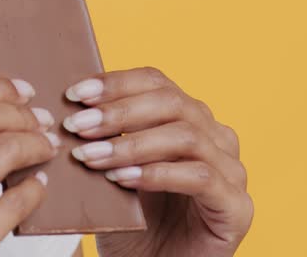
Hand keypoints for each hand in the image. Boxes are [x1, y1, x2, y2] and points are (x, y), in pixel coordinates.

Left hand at [61, 67, 251, 256]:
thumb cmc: (135, 225)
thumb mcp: (114, 172)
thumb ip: (104, 139)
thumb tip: (70, 107)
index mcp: (190, 118)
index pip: (157, 82)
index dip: (117, 83)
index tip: (77, 94)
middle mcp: (216, 137)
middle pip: (172, 102)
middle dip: (118, 111)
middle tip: (77, 126)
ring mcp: (231, 170)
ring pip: (185, 135)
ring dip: (132, 143)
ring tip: (92, 156)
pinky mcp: (237, 206)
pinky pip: (200, 177)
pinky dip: (157, 174)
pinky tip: (123, 180)